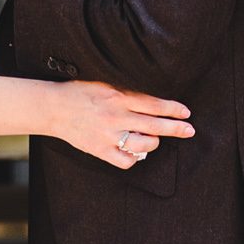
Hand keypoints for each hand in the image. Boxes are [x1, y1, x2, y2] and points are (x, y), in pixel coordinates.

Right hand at [44, 79, 194, 169]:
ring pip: (143, 145)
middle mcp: (116, 116)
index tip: (186, 112)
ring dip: (154, 143)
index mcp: (119, 96)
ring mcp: (108, 135)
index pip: (154, 104)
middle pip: (155, 125)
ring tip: (154, 140)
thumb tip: (153, 99)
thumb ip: (128, 91)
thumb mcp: (106, 82)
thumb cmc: (81, 91)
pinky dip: (134, 158)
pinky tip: (135, 152)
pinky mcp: (100, 150)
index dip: (173, 109)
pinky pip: (126, 161)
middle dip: (176, 128)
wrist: (54, 108)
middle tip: (190, 130)